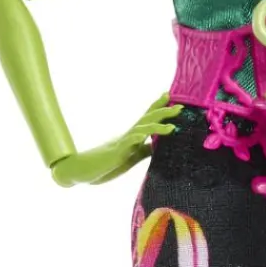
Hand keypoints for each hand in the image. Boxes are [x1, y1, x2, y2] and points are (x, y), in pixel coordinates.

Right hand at [50, 96, 182, 186]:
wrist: (84, 171)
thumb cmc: (107, 164)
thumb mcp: (131, 157)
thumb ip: (144, 150)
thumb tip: (158, 145)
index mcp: (133, 136)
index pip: (148, 118)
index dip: (159, 106)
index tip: (170, 95)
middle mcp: (129, 135)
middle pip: (147, 119)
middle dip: (163, 111)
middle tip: (180, 107)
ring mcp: (122, 143)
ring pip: (140, 129)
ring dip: (156, 126)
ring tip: (172, 127)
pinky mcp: (116, 153)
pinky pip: (126, 144)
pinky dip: (136, 139)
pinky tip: (144, 136)